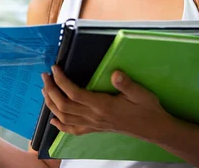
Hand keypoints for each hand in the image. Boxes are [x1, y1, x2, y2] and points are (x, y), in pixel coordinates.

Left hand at [42, 66, 171, 140]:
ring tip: (45, 89)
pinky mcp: (95, 129)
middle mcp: (94, 117)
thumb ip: (127, 84)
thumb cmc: (147, 109)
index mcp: (103, 105)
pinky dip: (60, 126)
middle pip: (64, 105)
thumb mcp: (141, 93)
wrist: (153, 129)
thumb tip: (115, 73)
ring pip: (64, 117)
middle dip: (51, 89)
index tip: (55, 68)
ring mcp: (93, 125)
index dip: (61, 81)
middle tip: (45, 75)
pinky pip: (73, 130)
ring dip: (51, 104)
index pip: (74, 93)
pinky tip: (53, 121)